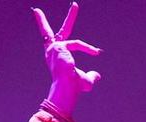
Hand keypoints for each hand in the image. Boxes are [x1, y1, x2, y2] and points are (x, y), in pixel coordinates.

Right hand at [33, 2, 101, 116]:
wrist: (67, 89)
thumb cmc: (73, 87)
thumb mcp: (86, 81)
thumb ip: (91, 76)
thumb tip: (97, 75)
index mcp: (56, 58)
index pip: (65, 45)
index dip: (85, 47)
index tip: (97, 51)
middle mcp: (51, 52)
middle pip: (48, 32)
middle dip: (50, 21)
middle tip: (60, 8)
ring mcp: (53, 48)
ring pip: (65, 32)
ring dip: (71, 16)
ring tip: (75, 5)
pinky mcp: (58, 47)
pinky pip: (78, 44)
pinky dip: (88, 49)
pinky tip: (95, 52)